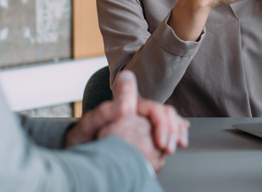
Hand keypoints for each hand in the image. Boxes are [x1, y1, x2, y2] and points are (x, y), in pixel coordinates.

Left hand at [67, 71, 187, 172]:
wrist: (82, 156)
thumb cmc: (82, 141)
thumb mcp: (87, 127)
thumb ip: (103, 113)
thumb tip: (122, 105)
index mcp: (126, 108)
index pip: (153, 109)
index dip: (162, 123)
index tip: (160, 142)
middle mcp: (138, 114)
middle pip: (166, 114)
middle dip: (172, 130)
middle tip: (168, 149)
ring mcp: (144, 124)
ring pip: (170, 121)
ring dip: (176, 132)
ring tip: (177, 146)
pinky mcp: (147, 136)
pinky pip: (168, 130)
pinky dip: (177, 134)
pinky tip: (180, 140)